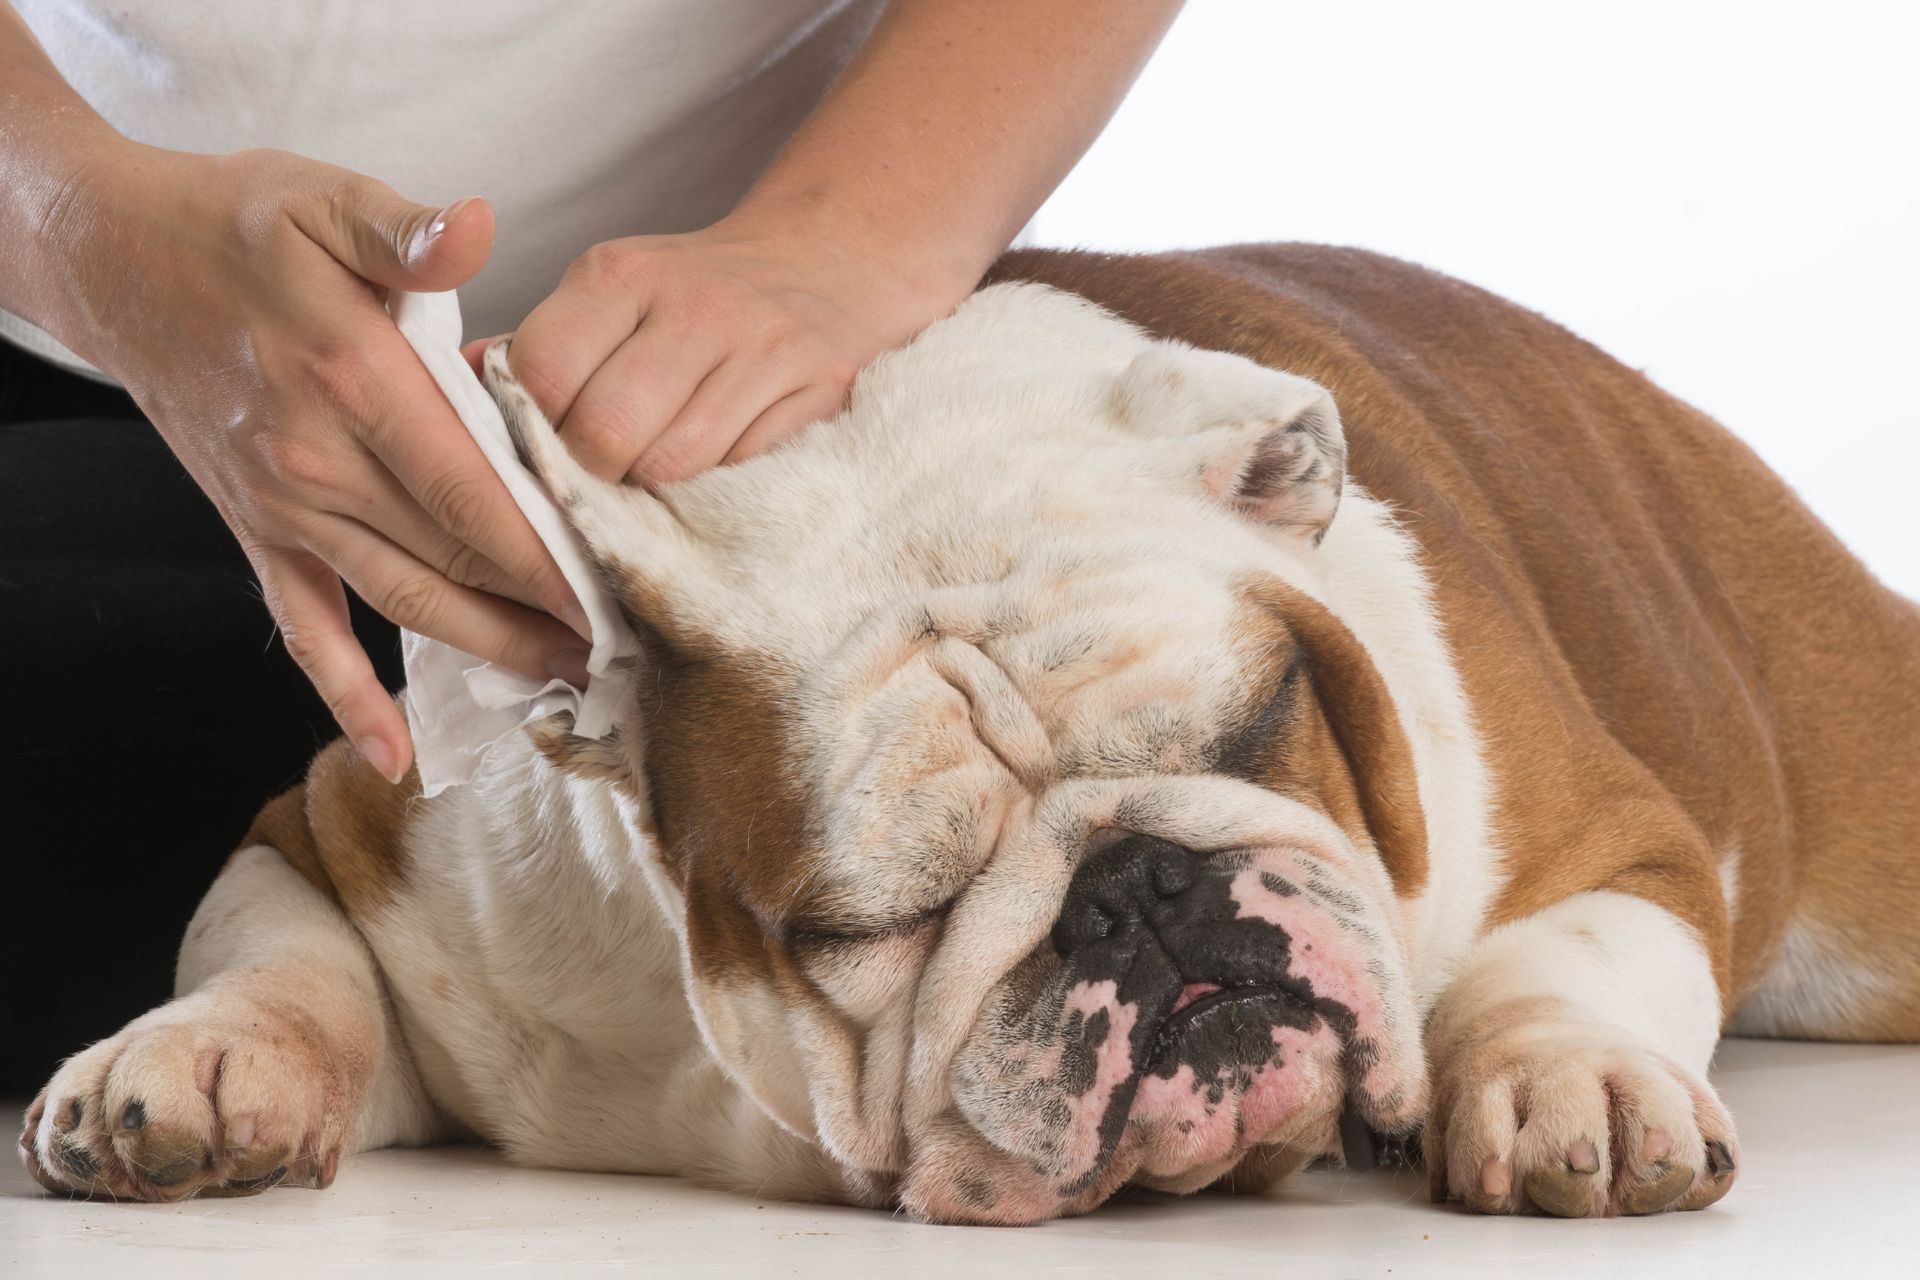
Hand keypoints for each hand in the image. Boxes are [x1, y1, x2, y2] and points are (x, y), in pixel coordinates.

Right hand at [49, 143, 588, 781]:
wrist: (117, 261)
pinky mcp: (260, 533)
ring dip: (488, 649)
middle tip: (629, 645)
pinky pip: (305, 630)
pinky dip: (348, 695)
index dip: (550, 550)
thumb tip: (475, 227)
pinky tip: (395, 755)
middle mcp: (319, 463)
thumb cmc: (237, 224)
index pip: (474, 489)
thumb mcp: (326, 199)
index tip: (621, 589)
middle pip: (455, 559)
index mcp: (353, 381)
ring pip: (403, 602)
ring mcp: (286, 509)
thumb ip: (406, 232)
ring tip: (568, 680)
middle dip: (545, 609)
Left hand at [498, 219, 961, 485]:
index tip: (540, 456)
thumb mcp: (611, 294)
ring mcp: (763, 351)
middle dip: (591, 478)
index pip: (544, 377)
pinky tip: (706, 484)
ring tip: (649, 487)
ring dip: (651, 495)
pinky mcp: (818, 394)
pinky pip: (740, 477)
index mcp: (621, 274)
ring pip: (673, 468)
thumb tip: (457, 391)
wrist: (832, 266)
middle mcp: (694, 305)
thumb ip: (540, 347)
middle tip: (596, 486)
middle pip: (605, 436)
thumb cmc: (697, 298)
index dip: (533, 434)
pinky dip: (714, 496)